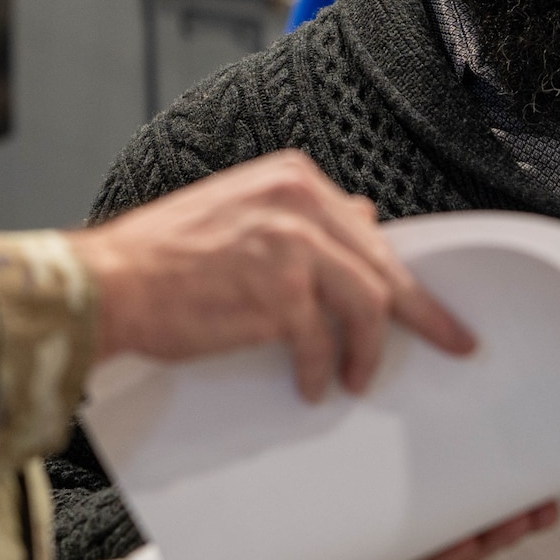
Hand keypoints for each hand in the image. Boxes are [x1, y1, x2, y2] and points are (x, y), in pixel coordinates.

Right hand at [70, 151, 474, 399]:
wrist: (109, 283)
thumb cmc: (160, 257)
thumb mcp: (239, 211)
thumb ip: (298, 215)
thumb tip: (360, 217)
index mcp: (291, 177)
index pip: (366, 227)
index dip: (399, 271)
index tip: (426, 302)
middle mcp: (298, 200)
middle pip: (381, 262)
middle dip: (420, 311)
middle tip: (449, 340)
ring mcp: (291, 245)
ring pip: (368, 302)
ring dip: (369, 348)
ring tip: (358, 376)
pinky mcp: (279, 293)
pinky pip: (324, 341)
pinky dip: (324, 368)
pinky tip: (314, 382)